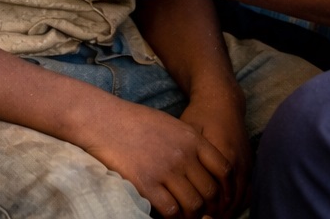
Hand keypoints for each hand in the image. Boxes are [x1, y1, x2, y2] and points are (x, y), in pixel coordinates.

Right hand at [77, 99, 233, 217]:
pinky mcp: (146, 184)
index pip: (223, 169)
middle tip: (203, 213)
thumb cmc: (136, 122)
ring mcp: (166, 170)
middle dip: (209, 207)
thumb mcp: (171, 125)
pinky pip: (171, 211)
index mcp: (193, 139)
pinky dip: (174, 218)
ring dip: (193, 216)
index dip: (225, 189)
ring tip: (186, 216)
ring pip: (194, 205)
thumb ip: (190, 145)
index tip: (218, 198)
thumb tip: (202, 168)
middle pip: (210, 192)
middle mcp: (183, 155)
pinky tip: (169, 214)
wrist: (104, 120)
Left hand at [178, 90, 248, 215]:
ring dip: (226, 211)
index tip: (190, 216)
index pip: (215, 195)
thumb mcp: (187, 133)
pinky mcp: (250, 163)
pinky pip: (246, 191)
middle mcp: (237, 162)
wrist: (222, 99)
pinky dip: (237, 203)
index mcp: (221, 156)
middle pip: (228, 201)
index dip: (203, 210)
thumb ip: (183, 159)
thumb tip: (170, 185)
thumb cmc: (200, 115)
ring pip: (239, 199)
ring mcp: (246, 164)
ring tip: (210, 218)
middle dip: (215, 215)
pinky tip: (225, 209)